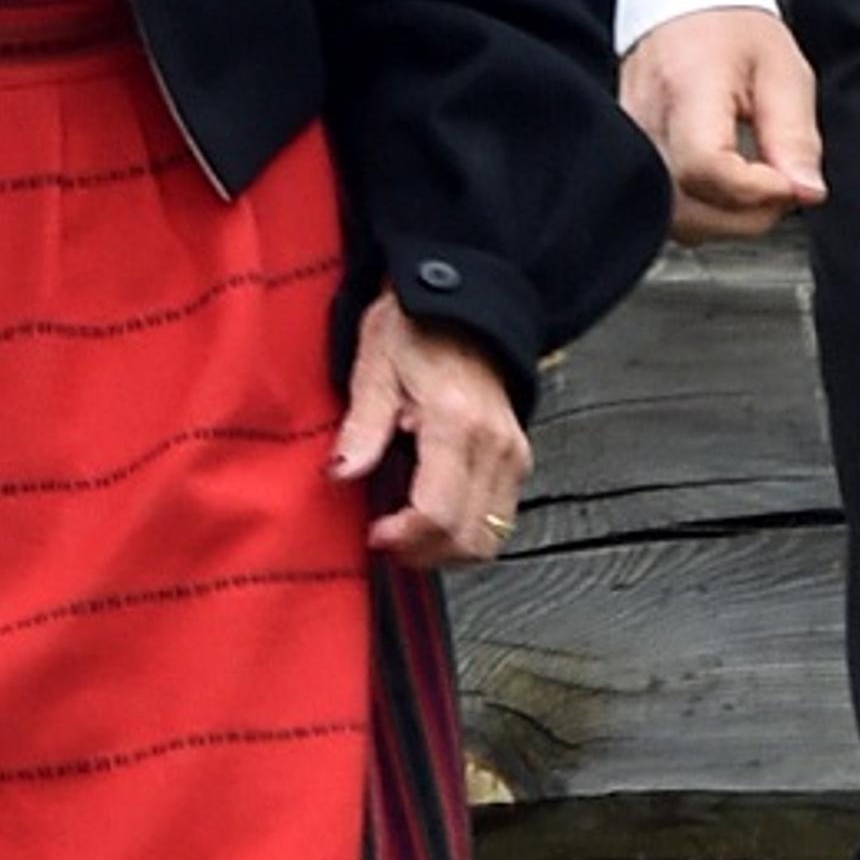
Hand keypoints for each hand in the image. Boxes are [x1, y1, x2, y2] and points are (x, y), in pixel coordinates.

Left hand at [331, 289, 528, 572]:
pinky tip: (431, 515)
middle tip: (384, 539)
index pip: (437, 512)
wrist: (465, 307)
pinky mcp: (517, 460)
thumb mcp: (374, 367)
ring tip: (405, 532)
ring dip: (445, 549)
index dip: (403, 537)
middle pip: (468, 537)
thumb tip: (342, 474)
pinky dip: (464, 530)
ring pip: (488, 537)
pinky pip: (497, 518)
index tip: (373, 533)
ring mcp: (513, 455)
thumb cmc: (415, 331)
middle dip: (423, 552)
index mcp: (457, 424)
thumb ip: (362, 426)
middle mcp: (496, 446)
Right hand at [622, 2, 823, 243]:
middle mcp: (646, 119)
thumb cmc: (729, 32)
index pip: (707, 167)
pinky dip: (703, 212)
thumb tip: (805, 193)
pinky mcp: (629, 158)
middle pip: (687, 207)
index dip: (757, 189)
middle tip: (782, 186)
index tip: (790, 180)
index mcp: (687, 87)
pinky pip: (665, 209)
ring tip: (756, 186)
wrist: (682, 9)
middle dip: (748, 214)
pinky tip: (724, 188)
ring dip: (725, 219)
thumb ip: (795, 137)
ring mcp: (629, 142)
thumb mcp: (784, 73)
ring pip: (673, 219)